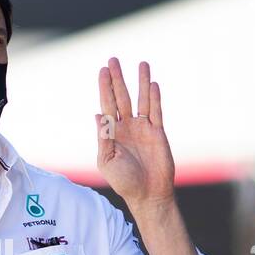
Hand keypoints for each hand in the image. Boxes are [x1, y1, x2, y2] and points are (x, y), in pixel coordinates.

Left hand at [96, 57, 175, 210]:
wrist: (148, 194)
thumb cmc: (124, 181)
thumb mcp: (107, 160)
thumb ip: (103, 138)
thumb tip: (97, 115)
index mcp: (111, 133)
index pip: (107, 105)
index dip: (105, 88)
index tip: (103, 71)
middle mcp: (127, 127)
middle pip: (122, 97)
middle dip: (118, 79)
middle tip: (113, 60)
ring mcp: (143, 128)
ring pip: (142, 100)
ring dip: (141, 82)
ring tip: (141, 63)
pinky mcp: (158, 133)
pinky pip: (156, 112)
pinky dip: (155, 98)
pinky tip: (153, 84)